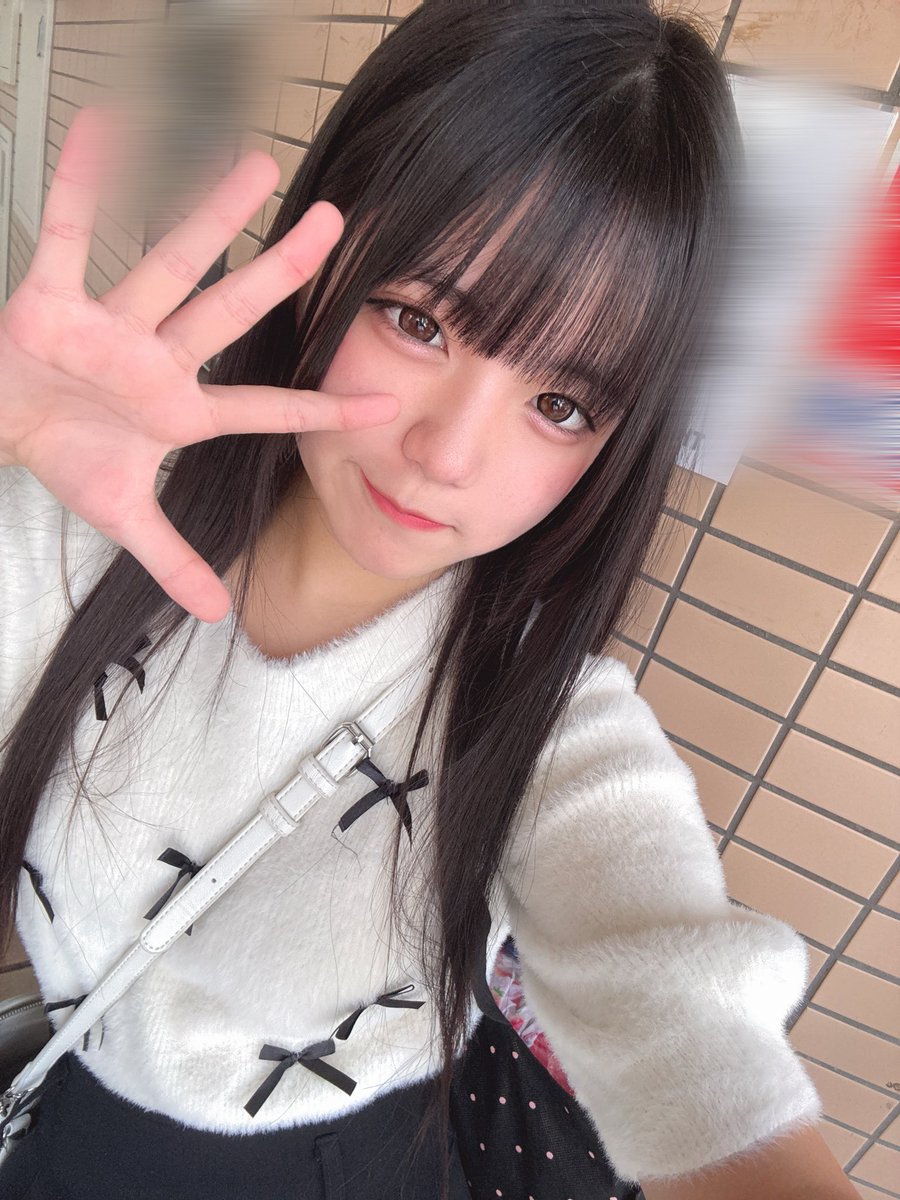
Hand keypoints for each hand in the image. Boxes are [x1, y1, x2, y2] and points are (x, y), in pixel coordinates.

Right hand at [0, 104, 397, 622]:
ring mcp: (111, 327)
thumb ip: (174, 560)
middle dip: (282, 272)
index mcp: (180, 411)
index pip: (263, 412)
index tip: (381, 406)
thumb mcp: (125, 517)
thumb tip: (218, 616)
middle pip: (230, 311)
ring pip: (170, 265)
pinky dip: (84, 186)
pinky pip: (71, 237)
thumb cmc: (69, 452)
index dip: (318, 410)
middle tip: (338, 223)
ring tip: (257, 163)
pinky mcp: (52, 303)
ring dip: (210, 216)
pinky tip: (106, 126)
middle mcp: (157, 359)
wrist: (1, 427)